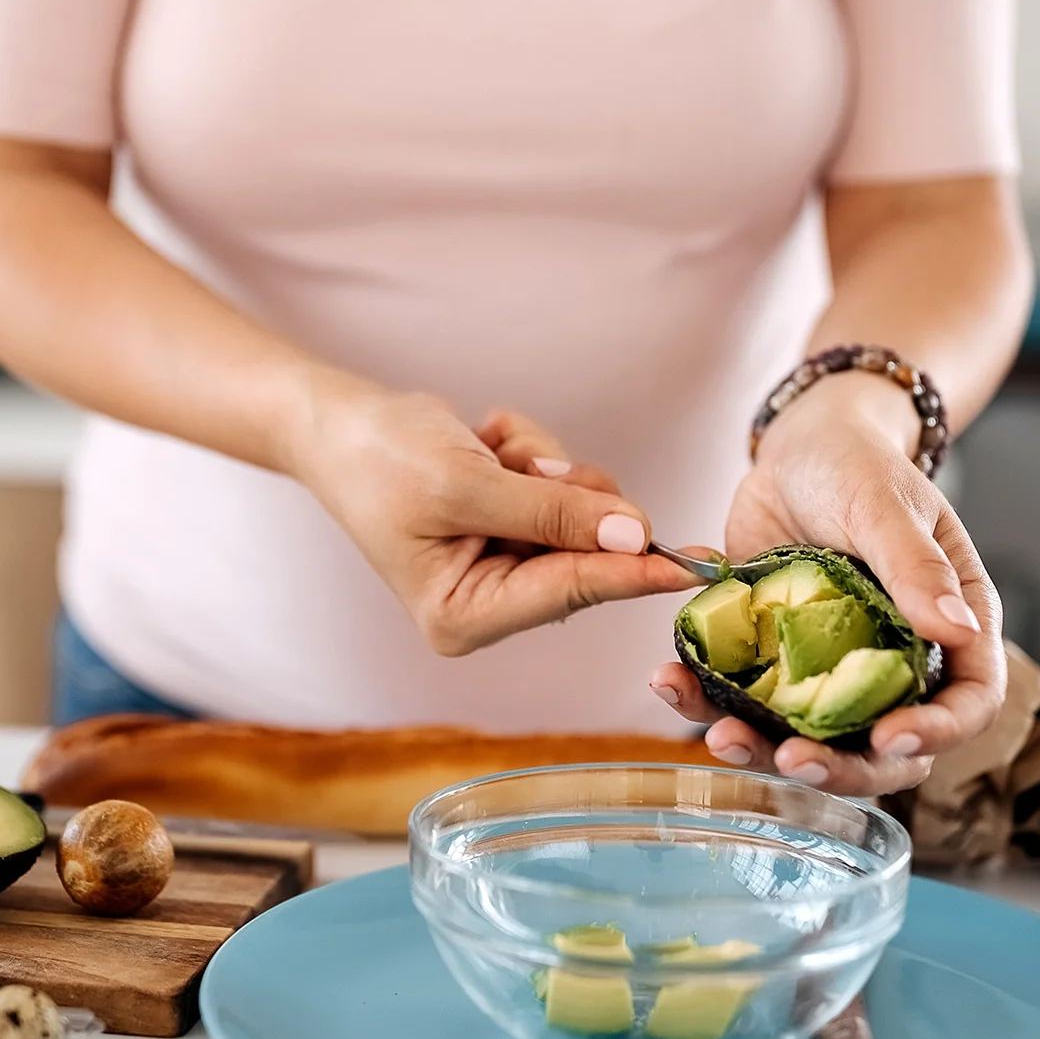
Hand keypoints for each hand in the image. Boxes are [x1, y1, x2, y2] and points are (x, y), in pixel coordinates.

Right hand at [290, 382, 699, 655]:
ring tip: (489, 450)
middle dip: (566, 495)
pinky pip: (563, 490)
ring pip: (581, 515)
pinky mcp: (514, 532)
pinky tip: (485, 446)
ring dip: (546, 468)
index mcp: (464, 616)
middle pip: (583, 554)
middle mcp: (488, 605)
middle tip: (525, 463)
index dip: (637, 572)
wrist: (338, 422)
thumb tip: (634, 537)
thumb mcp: (465, 484)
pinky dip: (531, 456)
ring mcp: (503, 568)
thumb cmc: (380, 459)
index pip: (571, 591)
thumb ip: (553, 513)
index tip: (701, 566)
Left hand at [650, 372, 1004, 795]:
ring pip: (808, 737)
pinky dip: (705, 701)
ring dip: (763, 749)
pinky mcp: (772, 662)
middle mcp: (893, 663)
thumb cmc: (858, 465)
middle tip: (794, 758)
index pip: (968, 703)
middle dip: (841, 766)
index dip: (936, 731)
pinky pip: (743, 700)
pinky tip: (670, 682)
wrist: (798, 449)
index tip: (890, 735)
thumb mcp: (886, 505)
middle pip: (885, 748)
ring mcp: (830, 671)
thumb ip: (916, 568)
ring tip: (719, 735)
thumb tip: (957, 630)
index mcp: (948, 629)